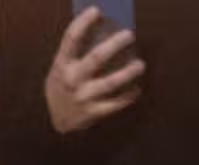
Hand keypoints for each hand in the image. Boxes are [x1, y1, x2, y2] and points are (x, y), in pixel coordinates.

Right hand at [45, 9, 143, 134]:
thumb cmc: (63, 86)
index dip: (83, 23)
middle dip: (114, 44)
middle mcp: (72, 79)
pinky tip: (137, 88)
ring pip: (109, 83)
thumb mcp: (61, 68)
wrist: (58, 120)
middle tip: (129, 34)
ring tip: (140, 64)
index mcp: (62, 63)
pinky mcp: (94, 113)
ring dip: (127, 73)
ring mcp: (84, 97)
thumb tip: (103, 34)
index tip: (97, 10)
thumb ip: (76, 54)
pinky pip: (116, 104)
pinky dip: (128, 96)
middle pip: (95, 58)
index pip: (71, 38)